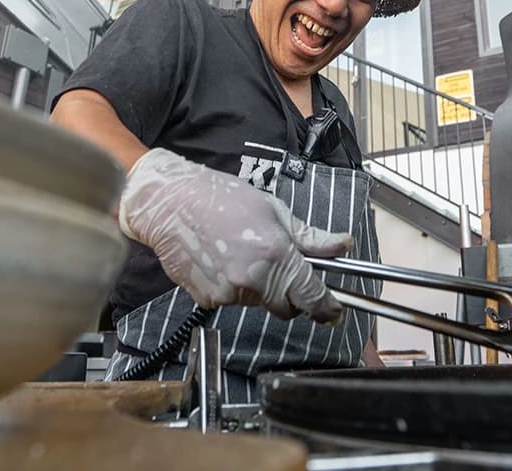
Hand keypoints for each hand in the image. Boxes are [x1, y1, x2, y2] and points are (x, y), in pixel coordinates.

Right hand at [118, 148, 349, 322]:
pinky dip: (234, 287)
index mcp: (277, 255)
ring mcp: (228, 294)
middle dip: (290, 295)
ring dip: (259, 287)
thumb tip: (343, 246)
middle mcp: (254, 280)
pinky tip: (222, 260)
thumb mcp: (274, 210)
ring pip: (258, 303)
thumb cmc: (221, 198)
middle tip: (279, 267)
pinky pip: (232, 301)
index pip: (312, 297)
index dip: (327, 309)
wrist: (169, 204)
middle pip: (286, 308)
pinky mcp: (207, 300)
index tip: (334, 313)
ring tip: (241, 252)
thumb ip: (310, 237)